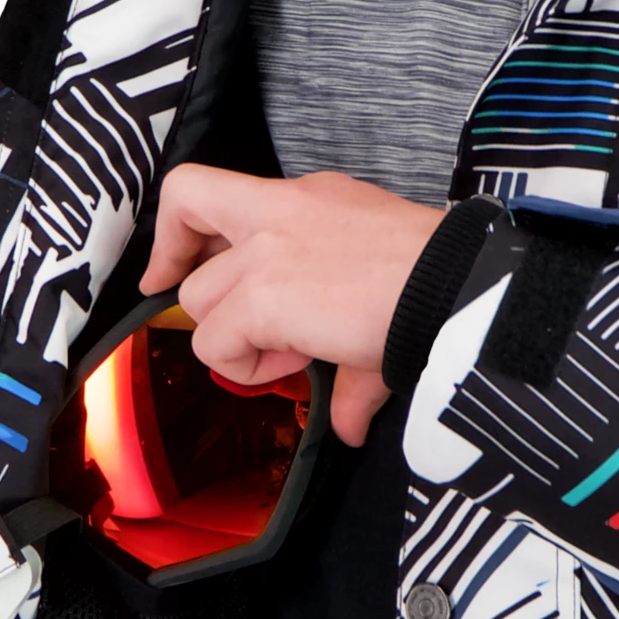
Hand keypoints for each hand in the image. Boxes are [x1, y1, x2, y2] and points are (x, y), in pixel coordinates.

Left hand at [138, 165, 445, 446]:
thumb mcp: (376, 304)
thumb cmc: (432, 284)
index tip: (166, 274)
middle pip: (192, 262)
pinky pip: (215, 345)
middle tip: (256, 339)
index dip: (175, 237)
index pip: (206, 195)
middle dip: (212, 310)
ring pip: (197, 304)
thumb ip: (347, 358)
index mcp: (304, 199)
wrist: (453, 285)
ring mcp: (263, 251)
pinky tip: (295, 366)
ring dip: (234, 342)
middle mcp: (275, 211)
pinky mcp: (260, 295)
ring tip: (290, 354)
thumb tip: (352, 424)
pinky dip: (247, 369)